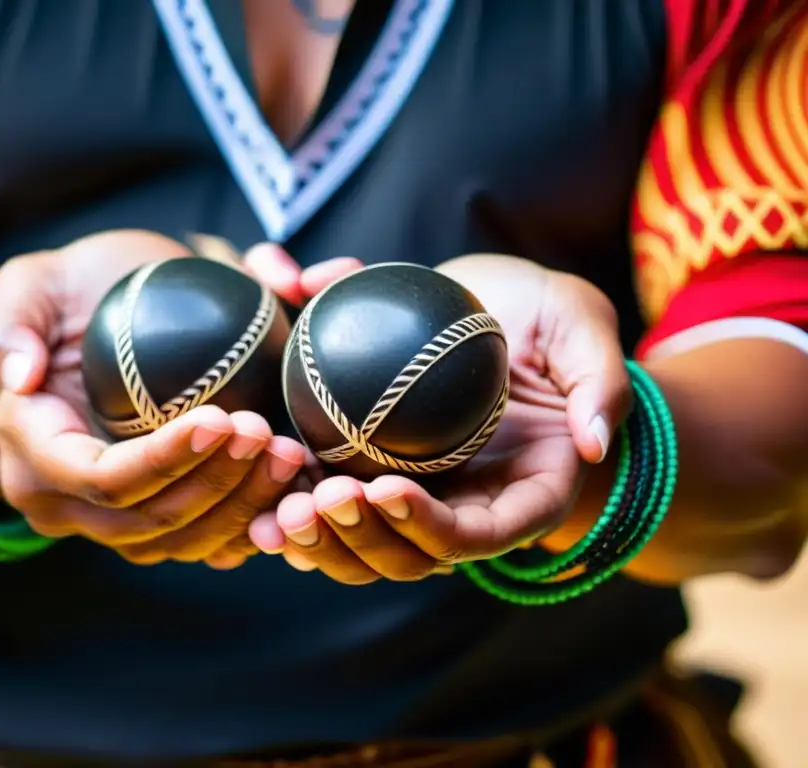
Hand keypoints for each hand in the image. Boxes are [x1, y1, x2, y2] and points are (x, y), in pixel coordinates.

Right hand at [0, 230, 306, 568]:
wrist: (84, 337)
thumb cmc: (63, 301)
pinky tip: (292, 488)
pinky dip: (253, 521)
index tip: (221, 418)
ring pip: (186, 541)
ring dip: (245, 506)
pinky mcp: (159, 523)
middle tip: (271, 435)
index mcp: (33, 456)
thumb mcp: (29, 285)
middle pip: (152, 520)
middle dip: (219, 484)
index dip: (163, 459)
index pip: (101, 480)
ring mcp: (116, 524)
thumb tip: (18, 374)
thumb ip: (11, 322)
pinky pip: (208, 541)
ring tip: (289, 453)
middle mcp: (68, 505)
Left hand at [248, 255, 630, 583]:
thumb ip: (599, 385)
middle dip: (355, 540)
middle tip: (312, 504)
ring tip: (274, 510)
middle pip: (406, 554)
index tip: (385, 493)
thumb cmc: (554, 320)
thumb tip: (594, 441)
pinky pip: (327, 490)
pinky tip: (257, 472)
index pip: (476, 535)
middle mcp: (461, 502)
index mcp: (520, 493)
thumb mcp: (587, 331)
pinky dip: (290, 490)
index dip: (430, 528)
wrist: (502, 303)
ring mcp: (413, 487)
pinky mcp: (371, 459)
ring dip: (313, 535)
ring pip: (357, 538)